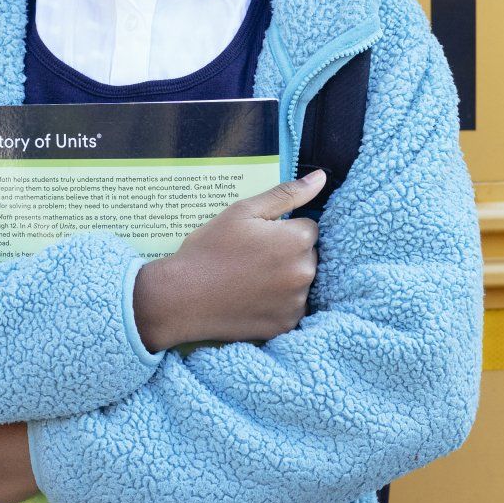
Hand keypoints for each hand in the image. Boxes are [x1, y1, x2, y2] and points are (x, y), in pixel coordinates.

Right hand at [133, 169, 324, 352]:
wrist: (182, 297)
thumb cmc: (209, 249)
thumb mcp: (244, 211)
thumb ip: (286, 194)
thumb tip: (321, 177)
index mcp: (298, 239)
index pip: (308, 228)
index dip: (282, 231)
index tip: (257, 239)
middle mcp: (305, 272)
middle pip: (308, 256)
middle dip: (287, 254)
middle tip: (251, 259)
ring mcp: (297, 302)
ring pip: (300, 282)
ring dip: (285, 280)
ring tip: (249, 280)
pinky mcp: (287, 325)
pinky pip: (292, 308)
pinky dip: (278, 304)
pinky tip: (252, 299)